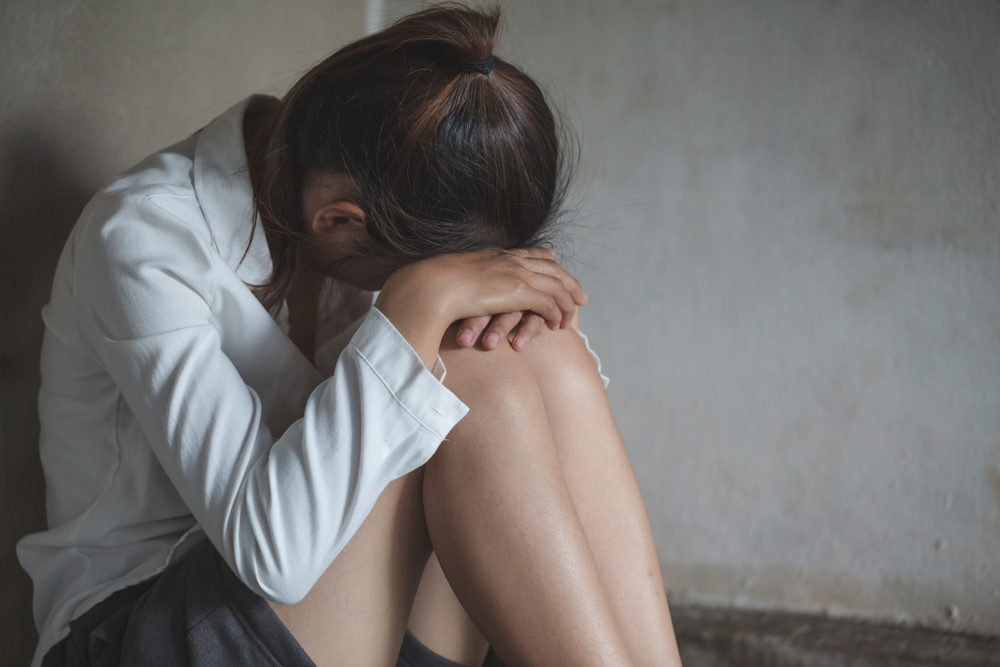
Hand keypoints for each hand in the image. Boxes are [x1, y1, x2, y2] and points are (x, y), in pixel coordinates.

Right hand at [374, 247, 586, 367]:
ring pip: (555, 287)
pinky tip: (555, 325)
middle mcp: (510, 260)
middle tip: (581, 297)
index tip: (554, 258)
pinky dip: (555, 314)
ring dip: (566, 305)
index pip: (528, 253)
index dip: (545, 257)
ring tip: (569, 320)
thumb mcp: (453, 275)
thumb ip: (464, 277)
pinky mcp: (519, 290)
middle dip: (569, 283)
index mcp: (496, 255)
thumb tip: (455, 283)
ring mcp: (516, 273)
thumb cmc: (434, 285)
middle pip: (552, 269)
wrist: (432, 285)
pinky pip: (548, 303)